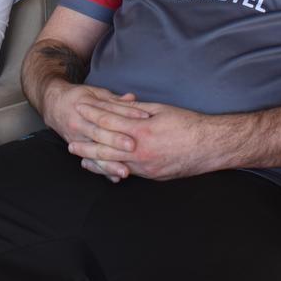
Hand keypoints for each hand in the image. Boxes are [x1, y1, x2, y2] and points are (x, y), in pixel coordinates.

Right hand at [40, 81, 149, 181]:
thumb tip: (132, 98)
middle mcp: (79, 124)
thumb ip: (114, 99)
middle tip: (132, 147)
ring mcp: (77, 138)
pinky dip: (102, 171)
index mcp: (86, 106)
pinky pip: (90, 162)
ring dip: (110, 164)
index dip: (125, 114)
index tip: (142, 118)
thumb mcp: (95, 93)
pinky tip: (114, 178)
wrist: (53, 105)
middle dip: (116, 141)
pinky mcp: (77, 149)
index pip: (108, 112)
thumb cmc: (78, 97)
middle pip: (99, 133)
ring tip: (125, 171)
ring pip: (94, 153)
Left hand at [67, 101, 211, 180]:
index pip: (109, 120)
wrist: (210, 146)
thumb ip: (136, 110)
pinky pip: (128, 172)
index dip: (93, 113)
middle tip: (69, 141)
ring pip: (114, 163)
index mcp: (141, 130)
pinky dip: (112, 170)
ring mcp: (146, 166)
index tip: (80, 108)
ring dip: (95, 160)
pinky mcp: (152, 175)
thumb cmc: (187, 124)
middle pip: (106, 146)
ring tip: (80, 157)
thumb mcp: (159, 110)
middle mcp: (141, 151)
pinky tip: (104, 168)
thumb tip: (117, 106)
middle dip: (86, 143)